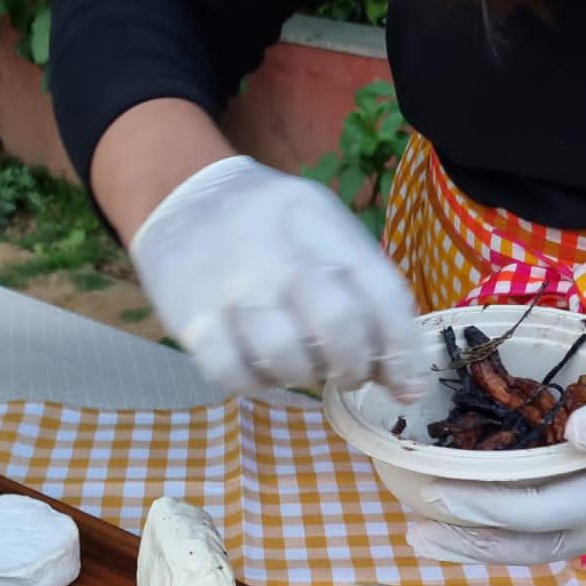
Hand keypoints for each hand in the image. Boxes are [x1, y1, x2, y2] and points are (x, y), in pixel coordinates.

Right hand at [129, 155, 422, 398]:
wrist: (180, 199)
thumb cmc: (269, 228)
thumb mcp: (321, 230)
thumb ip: (363, 293)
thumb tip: (403, 382)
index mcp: (319, 222)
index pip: (380, 291)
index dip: (401, 349)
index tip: (404, 385)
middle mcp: (277, 251)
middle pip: (336, 324)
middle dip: (353, 367)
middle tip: (348, 375)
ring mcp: (231, 286)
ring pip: (286, 357)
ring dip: (304, 379)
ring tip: (301, 368)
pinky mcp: (193, 320)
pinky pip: (233, 375)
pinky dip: (256, 386)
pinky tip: (261, 372)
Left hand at [406, 351, 585, 564]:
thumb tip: (574, 432)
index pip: (547, 511)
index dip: (488, 507)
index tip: (436, 495)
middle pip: (536, 546)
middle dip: (472, 540)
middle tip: (411, 531)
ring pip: (547, 548)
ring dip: (487, 544)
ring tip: (430, 533)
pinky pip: (564, 536)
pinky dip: (518, 534)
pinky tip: (483, 523)